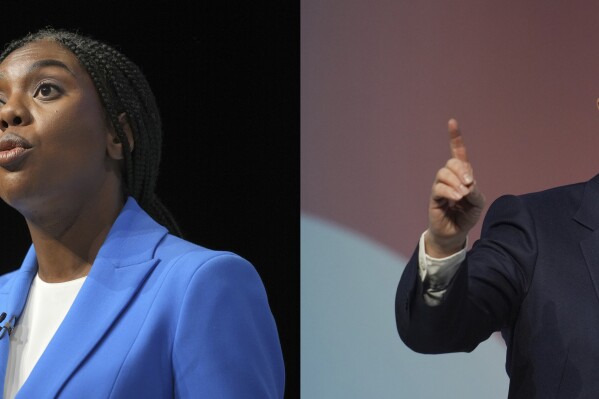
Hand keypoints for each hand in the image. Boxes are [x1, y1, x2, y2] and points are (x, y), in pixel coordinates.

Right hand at [425, 119, 484, 257]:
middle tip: (469, 184)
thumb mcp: (478, 203)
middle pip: (452, 162)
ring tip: (463, 195)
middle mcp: (449, 178)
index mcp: (462, 175)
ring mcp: (440, 186)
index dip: (455, 137)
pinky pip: (439, 187)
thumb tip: (465, 185)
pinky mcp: (434, 197)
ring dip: (456, 182)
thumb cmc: (466, 216)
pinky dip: (450, 191)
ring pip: (444, 173)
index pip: (457, 153)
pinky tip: (457, 198)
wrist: (455, 233)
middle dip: (462, 170)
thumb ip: (475, 192)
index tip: (451, 122)